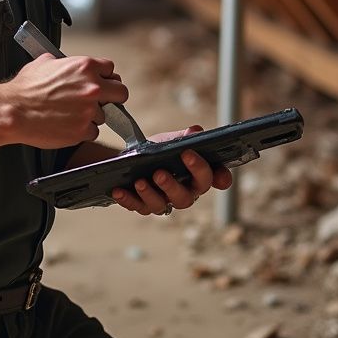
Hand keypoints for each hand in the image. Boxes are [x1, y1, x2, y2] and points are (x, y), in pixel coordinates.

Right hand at [2, 53, 128, 148]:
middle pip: (121, 93)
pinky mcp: (83, 130)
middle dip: (112, 97)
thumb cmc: (25, 88)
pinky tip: (68, 125)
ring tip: (70, 114)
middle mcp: (92, 87)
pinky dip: (83, 131)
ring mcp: (90, 111)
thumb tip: (65, 64)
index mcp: (85, 67)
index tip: (101, 83)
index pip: (111, 69)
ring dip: (91, 116)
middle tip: (101, 101)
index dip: (105, 77)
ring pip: (104, 115)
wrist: (13, 110)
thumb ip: (63, 63)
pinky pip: (93, 132)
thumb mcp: (45, 62)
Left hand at [110, 125, 231, 215]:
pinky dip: (127, 199)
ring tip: (139, 181)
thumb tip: (195, 131)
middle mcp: (184, 193)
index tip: (211, 170)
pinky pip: (136, 206)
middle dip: (172, 186)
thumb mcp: (171, 141)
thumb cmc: (160, 151)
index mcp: (197, 177)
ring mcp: (163, 202)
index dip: (219, 177)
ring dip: (149, 194)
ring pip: (160, 205)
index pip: (215, 179)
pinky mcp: (143, 205)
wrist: (134, 158)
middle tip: (160, 173)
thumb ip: (184, 137)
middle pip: (185, 197)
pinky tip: (118, 190)